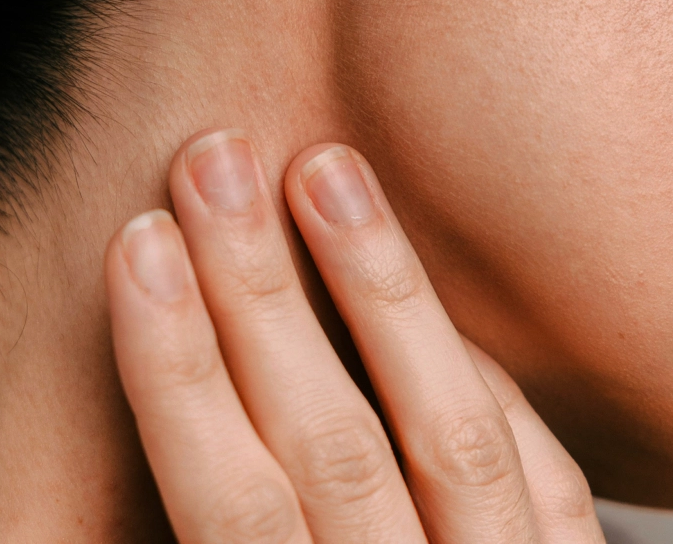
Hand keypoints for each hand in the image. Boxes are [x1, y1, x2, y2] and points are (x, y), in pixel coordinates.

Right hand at [105, 130, 604, 543]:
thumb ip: (236, 523)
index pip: (231, 509)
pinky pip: (534, 465)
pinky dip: (468, 366)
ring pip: (449, 429)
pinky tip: (411, 282)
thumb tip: (182, 412)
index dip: (177, 369)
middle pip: (333, 445)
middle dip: (260, 293)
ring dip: (379, 287)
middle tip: (215, 164)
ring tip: (326, 171)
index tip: (137, 247)